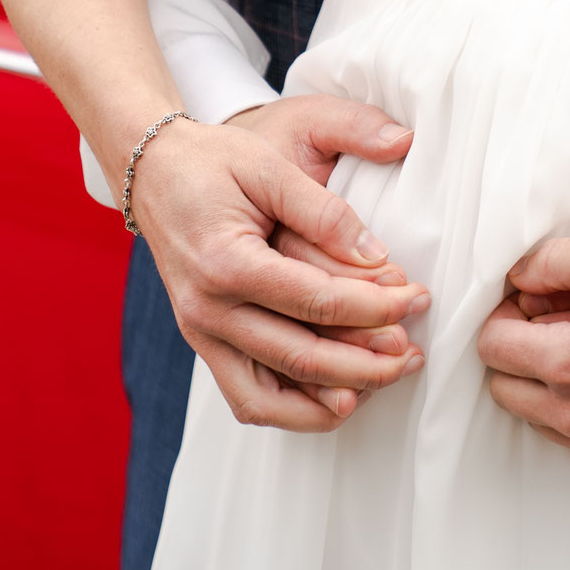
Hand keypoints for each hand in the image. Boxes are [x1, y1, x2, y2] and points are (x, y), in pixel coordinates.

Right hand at [130, 97, 428, 431]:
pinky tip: (336, 399)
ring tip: (384, 382)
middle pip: (299, 358)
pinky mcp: (202, 341)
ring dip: (332, 399)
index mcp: (226, 263)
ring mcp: (199, 333)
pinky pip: (246, 397)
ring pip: (270, 398)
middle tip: (415, 353)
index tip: (416, 299)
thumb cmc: (213, 161)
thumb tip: (376, 256)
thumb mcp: (269, 167)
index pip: (316, 301)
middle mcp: (207, 310)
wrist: (153, 171)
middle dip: (367, 362)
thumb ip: (323, 211)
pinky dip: (292, 409)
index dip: (374, 305)